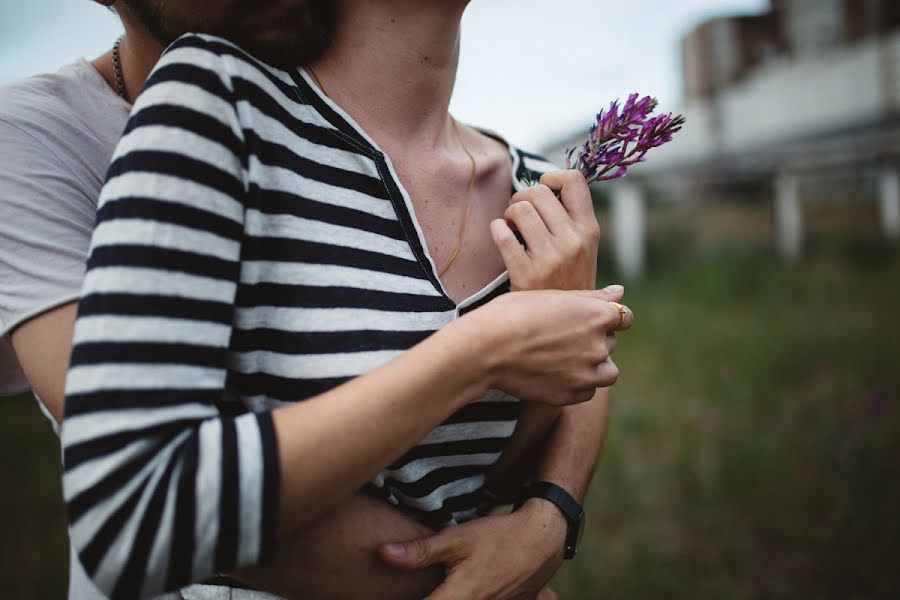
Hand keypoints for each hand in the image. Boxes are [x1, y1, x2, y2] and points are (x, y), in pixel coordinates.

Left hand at [378, 499, 567, 599]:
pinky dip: (457, 598)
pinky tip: (455, 589)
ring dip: (442, 598)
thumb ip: (420, 551)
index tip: (379, 596)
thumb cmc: (497, 537)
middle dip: (425, 596)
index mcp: (458, 598)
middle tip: (418, 586)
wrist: (541, 542)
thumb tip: (382, 554)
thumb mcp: (457, 538)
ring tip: (437, 585)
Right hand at [474, 288, 632, 405]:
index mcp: (597, 314)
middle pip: (610, 343)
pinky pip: (588, 391)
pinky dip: (577, 384)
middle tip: (559, 338)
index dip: (607, 319)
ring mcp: (587, 373)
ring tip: (562, 359)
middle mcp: (599, 344)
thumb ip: (592, 297)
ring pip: (607, 372)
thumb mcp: (553, 296)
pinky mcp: (572, 394)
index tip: (589, 322)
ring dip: (593, 366)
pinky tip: (554, 373)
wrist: (486, 347)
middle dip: (593, 340)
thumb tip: (620, 293)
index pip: (624, 318)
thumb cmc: (514, 313)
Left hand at [491, 170, 599, 291]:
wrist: (563, 326)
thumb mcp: (584, 248)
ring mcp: (551, 258)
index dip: (552, 178)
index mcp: (589, 230)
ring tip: (513, 228)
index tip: (544, 191)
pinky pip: (501, 232)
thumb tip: (548, 181)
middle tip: (520, 215)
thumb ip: (570, 218)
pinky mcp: (526, 273)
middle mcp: (573, 241)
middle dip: (523, 198)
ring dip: (509, 215)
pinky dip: (497, 230)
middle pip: (538, 191)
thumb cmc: (567, 281)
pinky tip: (503, 239)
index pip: (574, 180)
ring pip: (518, 208)